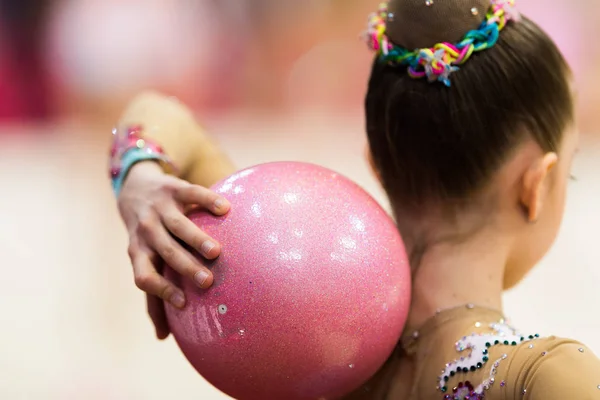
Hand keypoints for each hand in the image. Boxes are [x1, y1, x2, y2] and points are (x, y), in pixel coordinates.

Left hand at [118, 161, 229, 338]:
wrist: (134, 189)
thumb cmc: (145, 236)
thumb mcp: (143, 260)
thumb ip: (153, 295)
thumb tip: (162, 338)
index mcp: (139, 252)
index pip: (144, 275)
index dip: (160, 290)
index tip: (183, 303)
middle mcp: (147, 231)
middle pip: (166, 251)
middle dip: (185, 267)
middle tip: (207, 281)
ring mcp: (160, 208)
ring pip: (178, 225)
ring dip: (196, 239)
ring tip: (216, 251)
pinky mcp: (173, 188)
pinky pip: (192, 192)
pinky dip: (208, 200)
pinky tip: (226, 209)